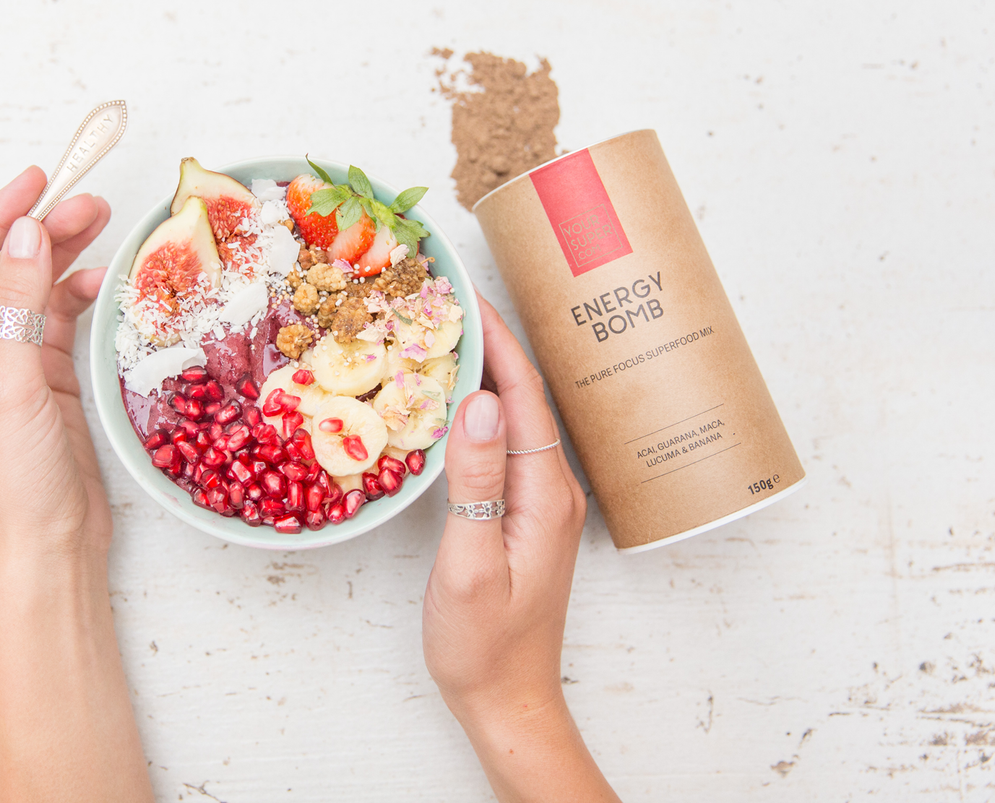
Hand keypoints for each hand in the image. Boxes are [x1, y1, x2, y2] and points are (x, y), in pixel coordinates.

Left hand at [0, 165, 111, 557]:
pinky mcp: (43, 382)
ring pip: (33, 292)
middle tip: (89, 200)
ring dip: (65, 257)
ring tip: (103, 223)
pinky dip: (80, 297)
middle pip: (1, 273)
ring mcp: (6, 367)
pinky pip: (58, 321)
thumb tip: (24, 233)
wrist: (49, 546)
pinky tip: (104, 280)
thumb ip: (17, 305)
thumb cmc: (14, 481)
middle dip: (41, 233)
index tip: (36, 179)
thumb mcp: (13, 386)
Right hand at [423, 295, 617, 801]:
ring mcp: (540, 502)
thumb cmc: (484, 645)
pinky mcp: (522, 515)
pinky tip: (451, 401)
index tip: (461, 291)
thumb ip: (476, 483)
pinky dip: (478, 410)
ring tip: (442, 333)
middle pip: (523, 396)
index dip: (495, 338)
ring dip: (484, 372)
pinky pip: (503, 444)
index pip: (522, 395)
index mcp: (545, 493)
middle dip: (488, 341)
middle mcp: (552, 489)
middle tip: (443, 298)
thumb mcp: (470, 565)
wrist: (507, 702)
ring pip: (513, 417)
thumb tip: (478, 402)